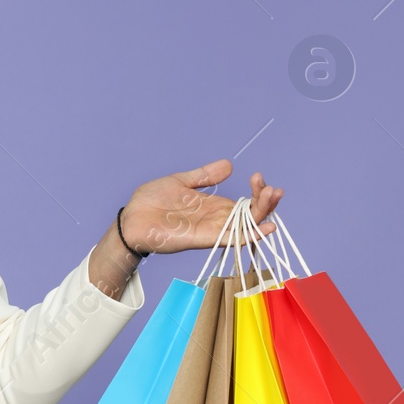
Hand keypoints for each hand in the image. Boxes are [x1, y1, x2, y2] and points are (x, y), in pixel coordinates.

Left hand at [120, 159, 282, 255]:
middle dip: (266, 200)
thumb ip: (205, 175)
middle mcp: (217, 219)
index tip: (258, 176)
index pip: (245, 201)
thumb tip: (229, 165)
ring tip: (273, 195)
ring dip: (264, 212)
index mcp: (213, 205)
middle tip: (273, 187)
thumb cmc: (151, 202)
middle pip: (251, 214)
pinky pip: (232, 239)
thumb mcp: (181, 181)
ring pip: (247, 225)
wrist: (131, 218)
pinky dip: (251, 235)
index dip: (257, 190)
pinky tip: (268, 226)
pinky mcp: (204, 239)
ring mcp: (212, 230)